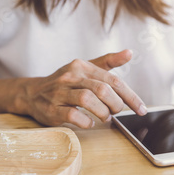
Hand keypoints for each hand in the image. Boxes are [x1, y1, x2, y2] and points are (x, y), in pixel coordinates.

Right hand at [22, 50, 146, 127]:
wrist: (32, 93)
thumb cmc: (66, 82)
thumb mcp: (86, 68)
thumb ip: (108, 61)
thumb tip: (129, 52)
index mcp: (82, 66)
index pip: (112, 80)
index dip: (130, 96)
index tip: (141, 108)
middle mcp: (70, 76)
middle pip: (102, 89)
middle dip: (116, 104)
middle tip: (117, 111)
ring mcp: (59, 93)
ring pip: (87, 100)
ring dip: (102, 112)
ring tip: (105, 117)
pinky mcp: (52, 109)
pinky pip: (72, 115)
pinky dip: (86, 121)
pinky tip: (90, 122)